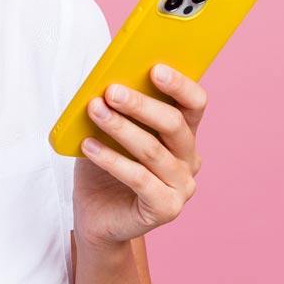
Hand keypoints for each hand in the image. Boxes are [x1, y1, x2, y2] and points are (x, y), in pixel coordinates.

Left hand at [73, 63, 205, 247]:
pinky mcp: (167, 209)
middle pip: (174, 124)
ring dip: (120, 127)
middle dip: (140, 104)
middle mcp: (190, 159)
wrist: (95, 215)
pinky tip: (88, 147)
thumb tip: (107, 78)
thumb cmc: (104, 166)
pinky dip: (111, 160)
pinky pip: (139, 179)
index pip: (195, 103)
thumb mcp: (109, 130)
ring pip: (153, 150)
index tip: (154, 68)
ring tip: (94, 111)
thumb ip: (117, 107)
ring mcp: (182, 186)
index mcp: (183, 134)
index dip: (179, 84)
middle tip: (111, 91)